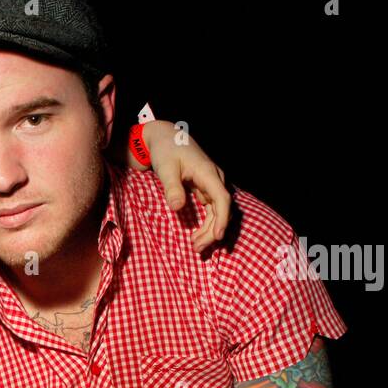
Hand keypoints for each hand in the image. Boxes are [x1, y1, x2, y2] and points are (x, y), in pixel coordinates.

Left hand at [137, 120, 231, 253]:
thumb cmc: (165, 150)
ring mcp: (211, 184)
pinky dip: (206, 224)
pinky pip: (211, 209)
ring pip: (217, 211)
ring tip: (196, 247)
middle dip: (212, 231)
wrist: (164, 137)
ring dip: (209, 230)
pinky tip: (197, 236)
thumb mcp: (165, 168)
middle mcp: (215, 179)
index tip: (219, 236)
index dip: (222, 218)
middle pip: (222, 209)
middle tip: (197, 249)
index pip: (222, 198)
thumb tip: (178, 207)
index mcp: (208, 172)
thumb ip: (172, 187)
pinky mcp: (205, 188)